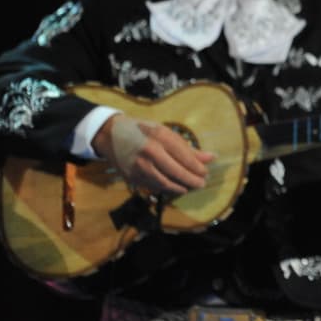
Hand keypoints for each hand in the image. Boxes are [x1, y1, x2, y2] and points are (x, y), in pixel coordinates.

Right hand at [92, 113, 215, 194]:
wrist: (109, 134)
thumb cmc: (142, 130)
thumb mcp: (165, 132)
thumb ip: (188, 148)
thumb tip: (211, 158)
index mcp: (159, 137)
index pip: (184, 157)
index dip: (197, 168)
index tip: (205, 172)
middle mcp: (149, 152)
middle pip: (176, 173)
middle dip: (192, 181)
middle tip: (202, 184)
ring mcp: (139, 167)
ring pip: (165, 184)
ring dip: (181, 188)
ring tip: (190, 187)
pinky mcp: (132, 178)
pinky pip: (154, 187)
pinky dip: (167, 189)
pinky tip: (176, 187)